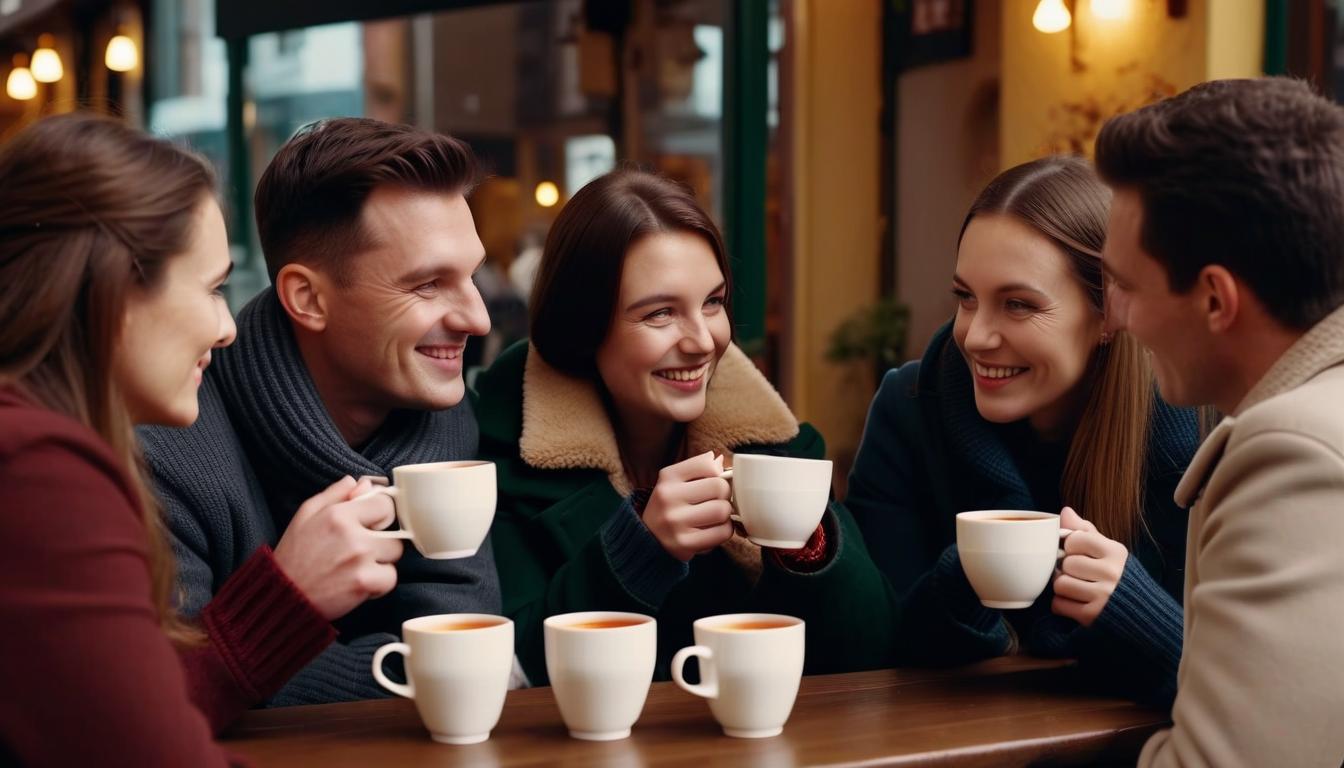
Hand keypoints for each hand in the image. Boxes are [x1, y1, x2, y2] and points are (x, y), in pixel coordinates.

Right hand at [272, 475, 403, 620]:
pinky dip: (379, 583)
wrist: (283, 596)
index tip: (372, 523)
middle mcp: (352, 534)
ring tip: (359, 565)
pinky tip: (360, 582)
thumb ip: (337, 494)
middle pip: (395, 531)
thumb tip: (365, 483)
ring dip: (382, 561)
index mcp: (338, 514)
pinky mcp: (364, 582)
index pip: (386, 503)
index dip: (381, 514)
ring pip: (395, 554)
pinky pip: (391, 578)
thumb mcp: (306, 514)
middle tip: (361, 549)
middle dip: (382, 539)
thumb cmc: (295, 555)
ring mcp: (360, 559)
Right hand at [641, 451, 733, 561]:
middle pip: (720, 487)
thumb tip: (722, 460)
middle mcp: (668, 497)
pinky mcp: (685, 543)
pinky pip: (723, 532)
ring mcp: (675, 521)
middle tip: (715, 501)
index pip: (708, 465)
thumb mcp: (676, 480)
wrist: (647, 538)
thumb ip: (699, 468)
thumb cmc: (670, 505)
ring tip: (714, 516)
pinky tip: (713, 529)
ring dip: (725, 514)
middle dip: (724, 495)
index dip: (718, 474)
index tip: (712, 483)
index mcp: (668, 476)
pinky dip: (724, 530)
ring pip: (723, 510)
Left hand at [1051, 506, 1127, 626]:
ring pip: (1060, 584)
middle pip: (1066, 563)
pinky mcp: (1093, 615)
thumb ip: (1085, 531)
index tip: (1078, 554)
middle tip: (1079, 575)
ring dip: (1063, 588)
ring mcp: (1103, 595)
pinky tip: (1077, 603)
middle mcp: (1112, 573)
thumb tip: (1065, 511)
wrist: (1141, 613)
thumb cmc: (1118, 576)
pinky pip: (1059, 604)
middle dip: (1067, 570)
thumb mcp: (1108, 551)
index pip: (1075, 539)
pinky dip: (1062, 605)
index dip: (1070, 546)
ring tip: (1078, 589)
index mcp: (1116, 552)